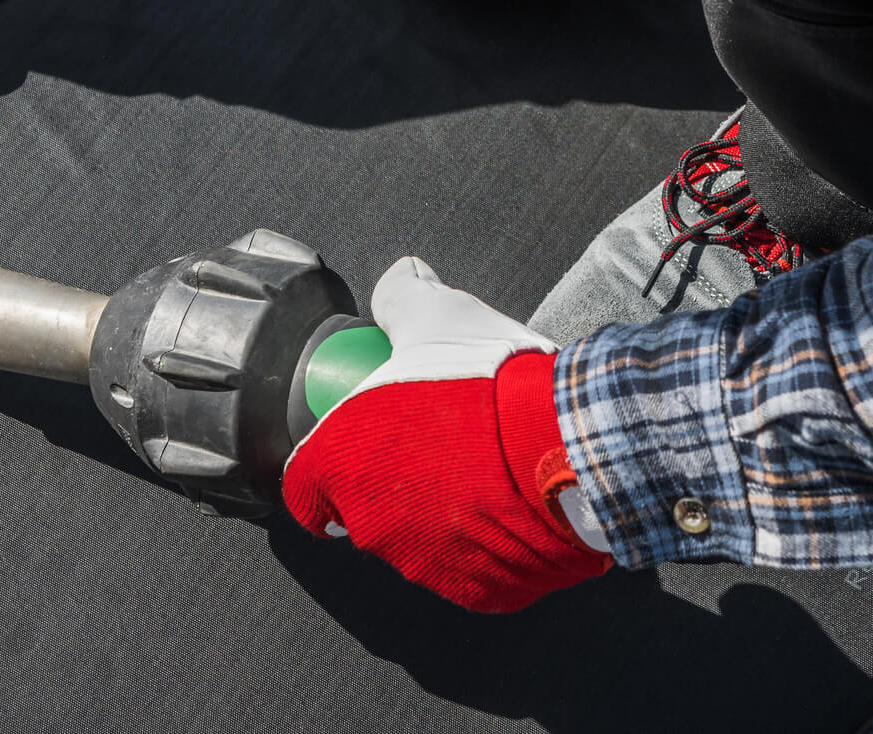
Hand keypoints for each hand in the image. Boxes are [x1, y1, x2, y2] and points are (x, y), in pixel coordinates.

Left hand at [283, 257, 612, 612]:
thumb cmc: (490, 384)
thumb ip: (403, 297)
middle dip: (396, 478)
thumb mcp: (436, 313)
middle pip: (367, 509)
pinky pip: (472, 566)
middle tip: (438, 440)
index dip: (330, 461)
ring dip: (440, 510)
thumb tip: (400, 279)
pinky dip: (485, 541)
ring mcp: (426, 566)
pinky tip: (511, 500)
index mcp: (341, 465)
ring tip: (484, 466)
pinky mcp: (478, 593)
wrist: (567, 440)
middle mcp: (372, 527)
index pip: (305, 485)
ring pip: (420, 539)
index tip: (360, 443)